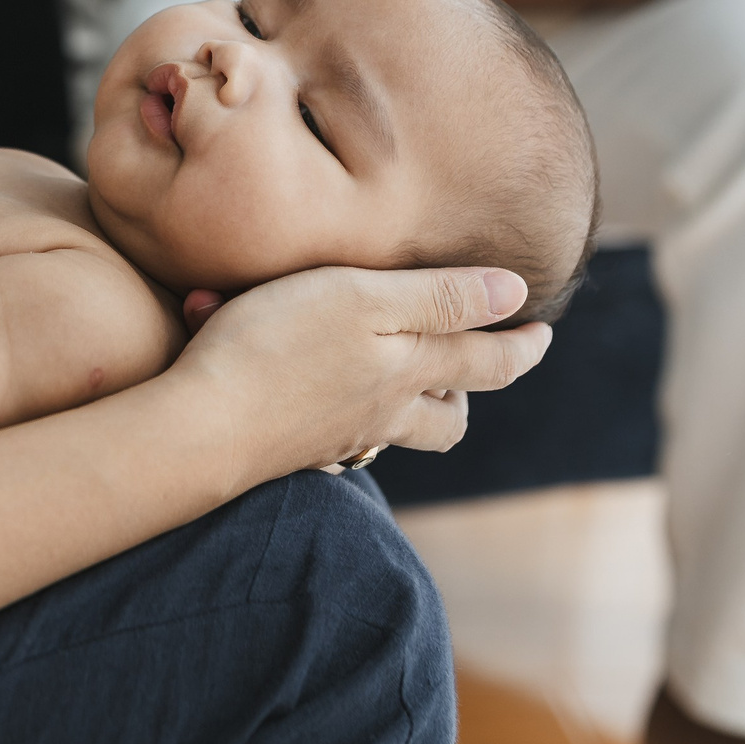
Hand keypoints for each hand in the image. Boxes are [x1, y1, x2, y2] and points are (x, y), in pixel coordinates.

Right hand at [173, 265, 551, 476]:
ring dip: (410, 408)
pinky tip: (320, 391)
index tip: (542, 333)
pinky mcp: (293, 447)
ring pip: (395, 433)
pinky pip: (339, 434)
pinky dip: (346, 413)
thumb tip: (517, 296)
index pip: (488, 363)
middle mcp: (383, 413)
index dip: (522, 347)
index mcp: (410, 372)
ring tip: (400, 375)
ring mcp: (337, 435)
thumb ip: (440, 298)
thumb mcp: (363, 300)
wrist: (202, 426)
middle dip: (466, 393)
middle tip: (469, 365)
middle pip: (447, 420)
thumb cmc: (278, 347)